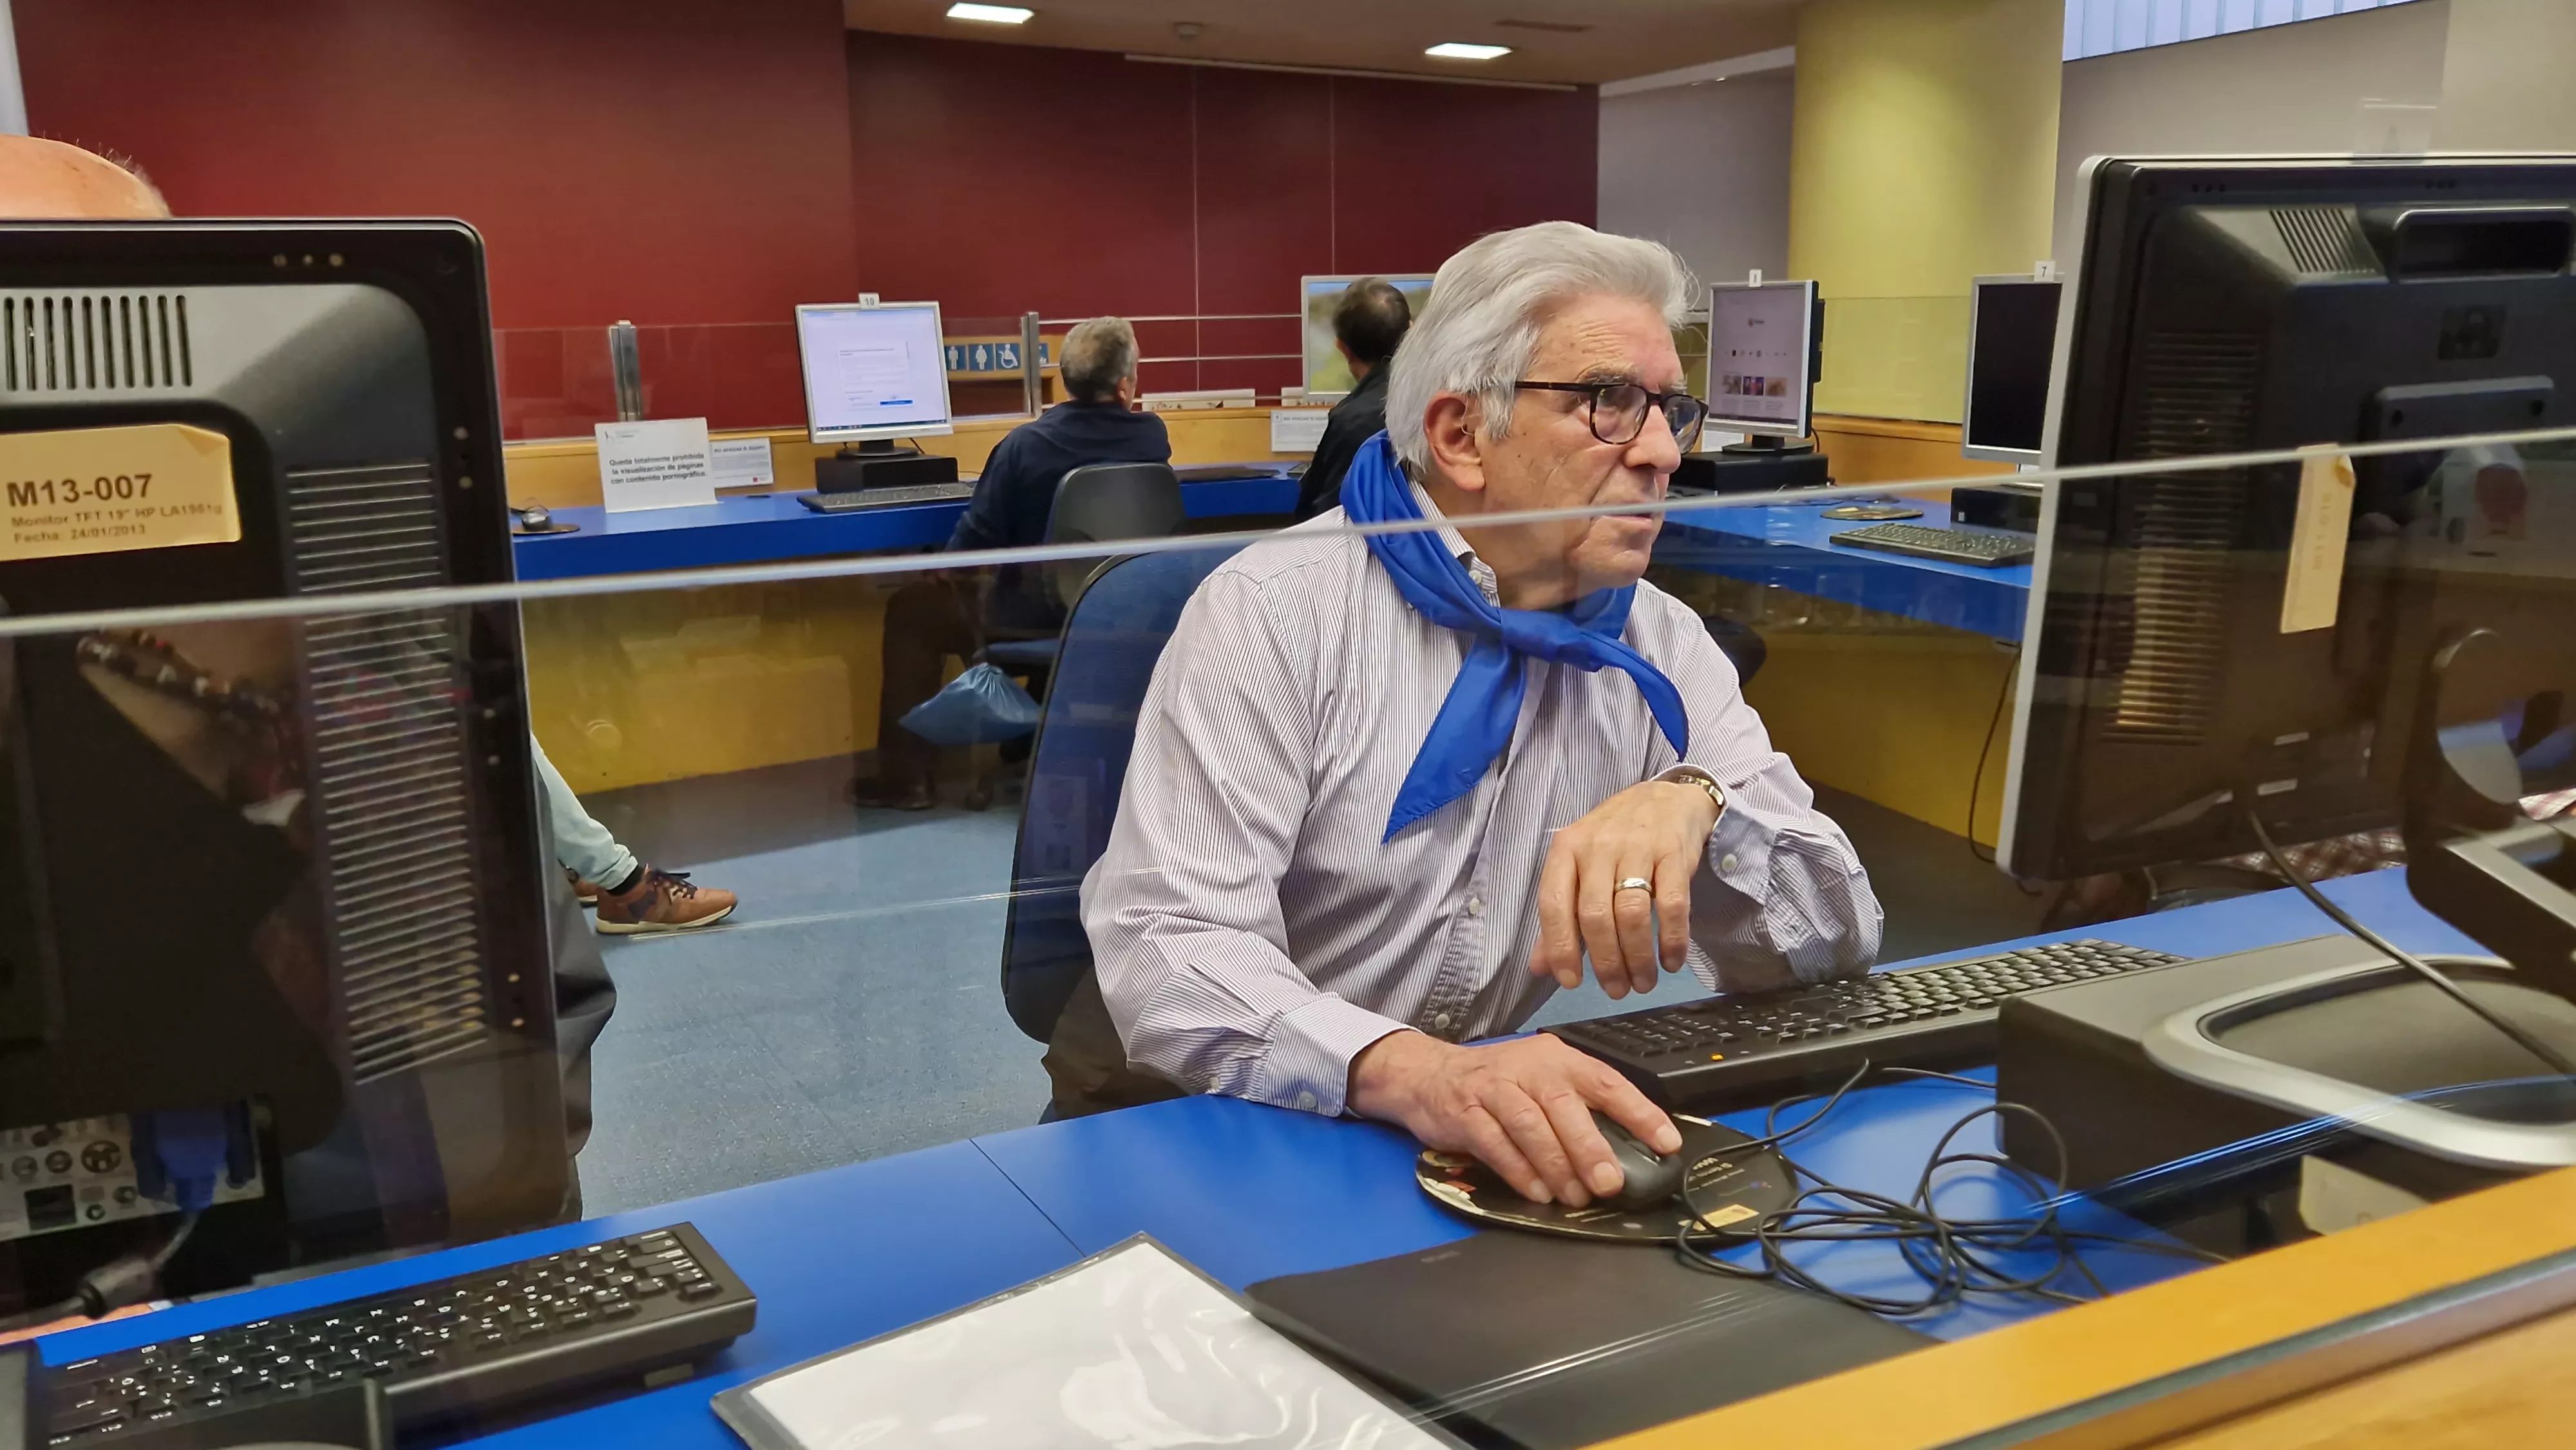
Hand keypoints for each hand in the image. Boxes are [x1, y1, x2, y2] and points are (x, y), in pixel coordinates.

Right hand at [1349, 1031, 1679, 1205]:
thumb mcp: (1542, 1081)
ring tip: (1574, 1196)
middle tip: (1610, 1183)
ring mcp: (1494, 1087)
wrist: (1429, 1074)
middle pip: (1565, 1105)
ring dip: (1556, 1165)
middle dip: (1590, 1147)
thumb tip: (1628, 1152)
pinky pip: (1495, 1143)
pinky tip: (1537, 1192)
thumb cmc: (1500, 1085)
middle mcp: (1528, 1068)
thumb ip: (1578, 1109)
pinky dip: (1519, 1171)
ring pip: (1530, 1125)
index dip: (1639, 1112)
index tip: (1666, 1143)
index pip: (1607, 1081)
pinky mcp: (1465, 1111)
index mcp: (1558, 1059)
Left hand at [1530, 778, 1721, 1000]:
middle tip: (1616, 990)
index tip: (1571, 982)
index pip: (1554, 904)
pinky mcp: (1674, 852)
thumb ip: (1559, 917)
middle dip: (1605, 962)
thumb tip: (1540, 967)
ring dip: (1638, 957)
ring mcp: (1637, 847)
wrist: (1665, 798)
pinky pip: (1672, 904)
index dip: (1560, 947)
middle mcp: (1598, 846)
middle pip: (1595, 915)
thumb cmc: (1614, 840)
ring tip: (1643, 982)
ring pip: (1631, 913)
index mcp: (1566, 849)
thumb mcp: (1579, 868)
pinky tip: (1671, 962)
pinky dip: (1672, 940)